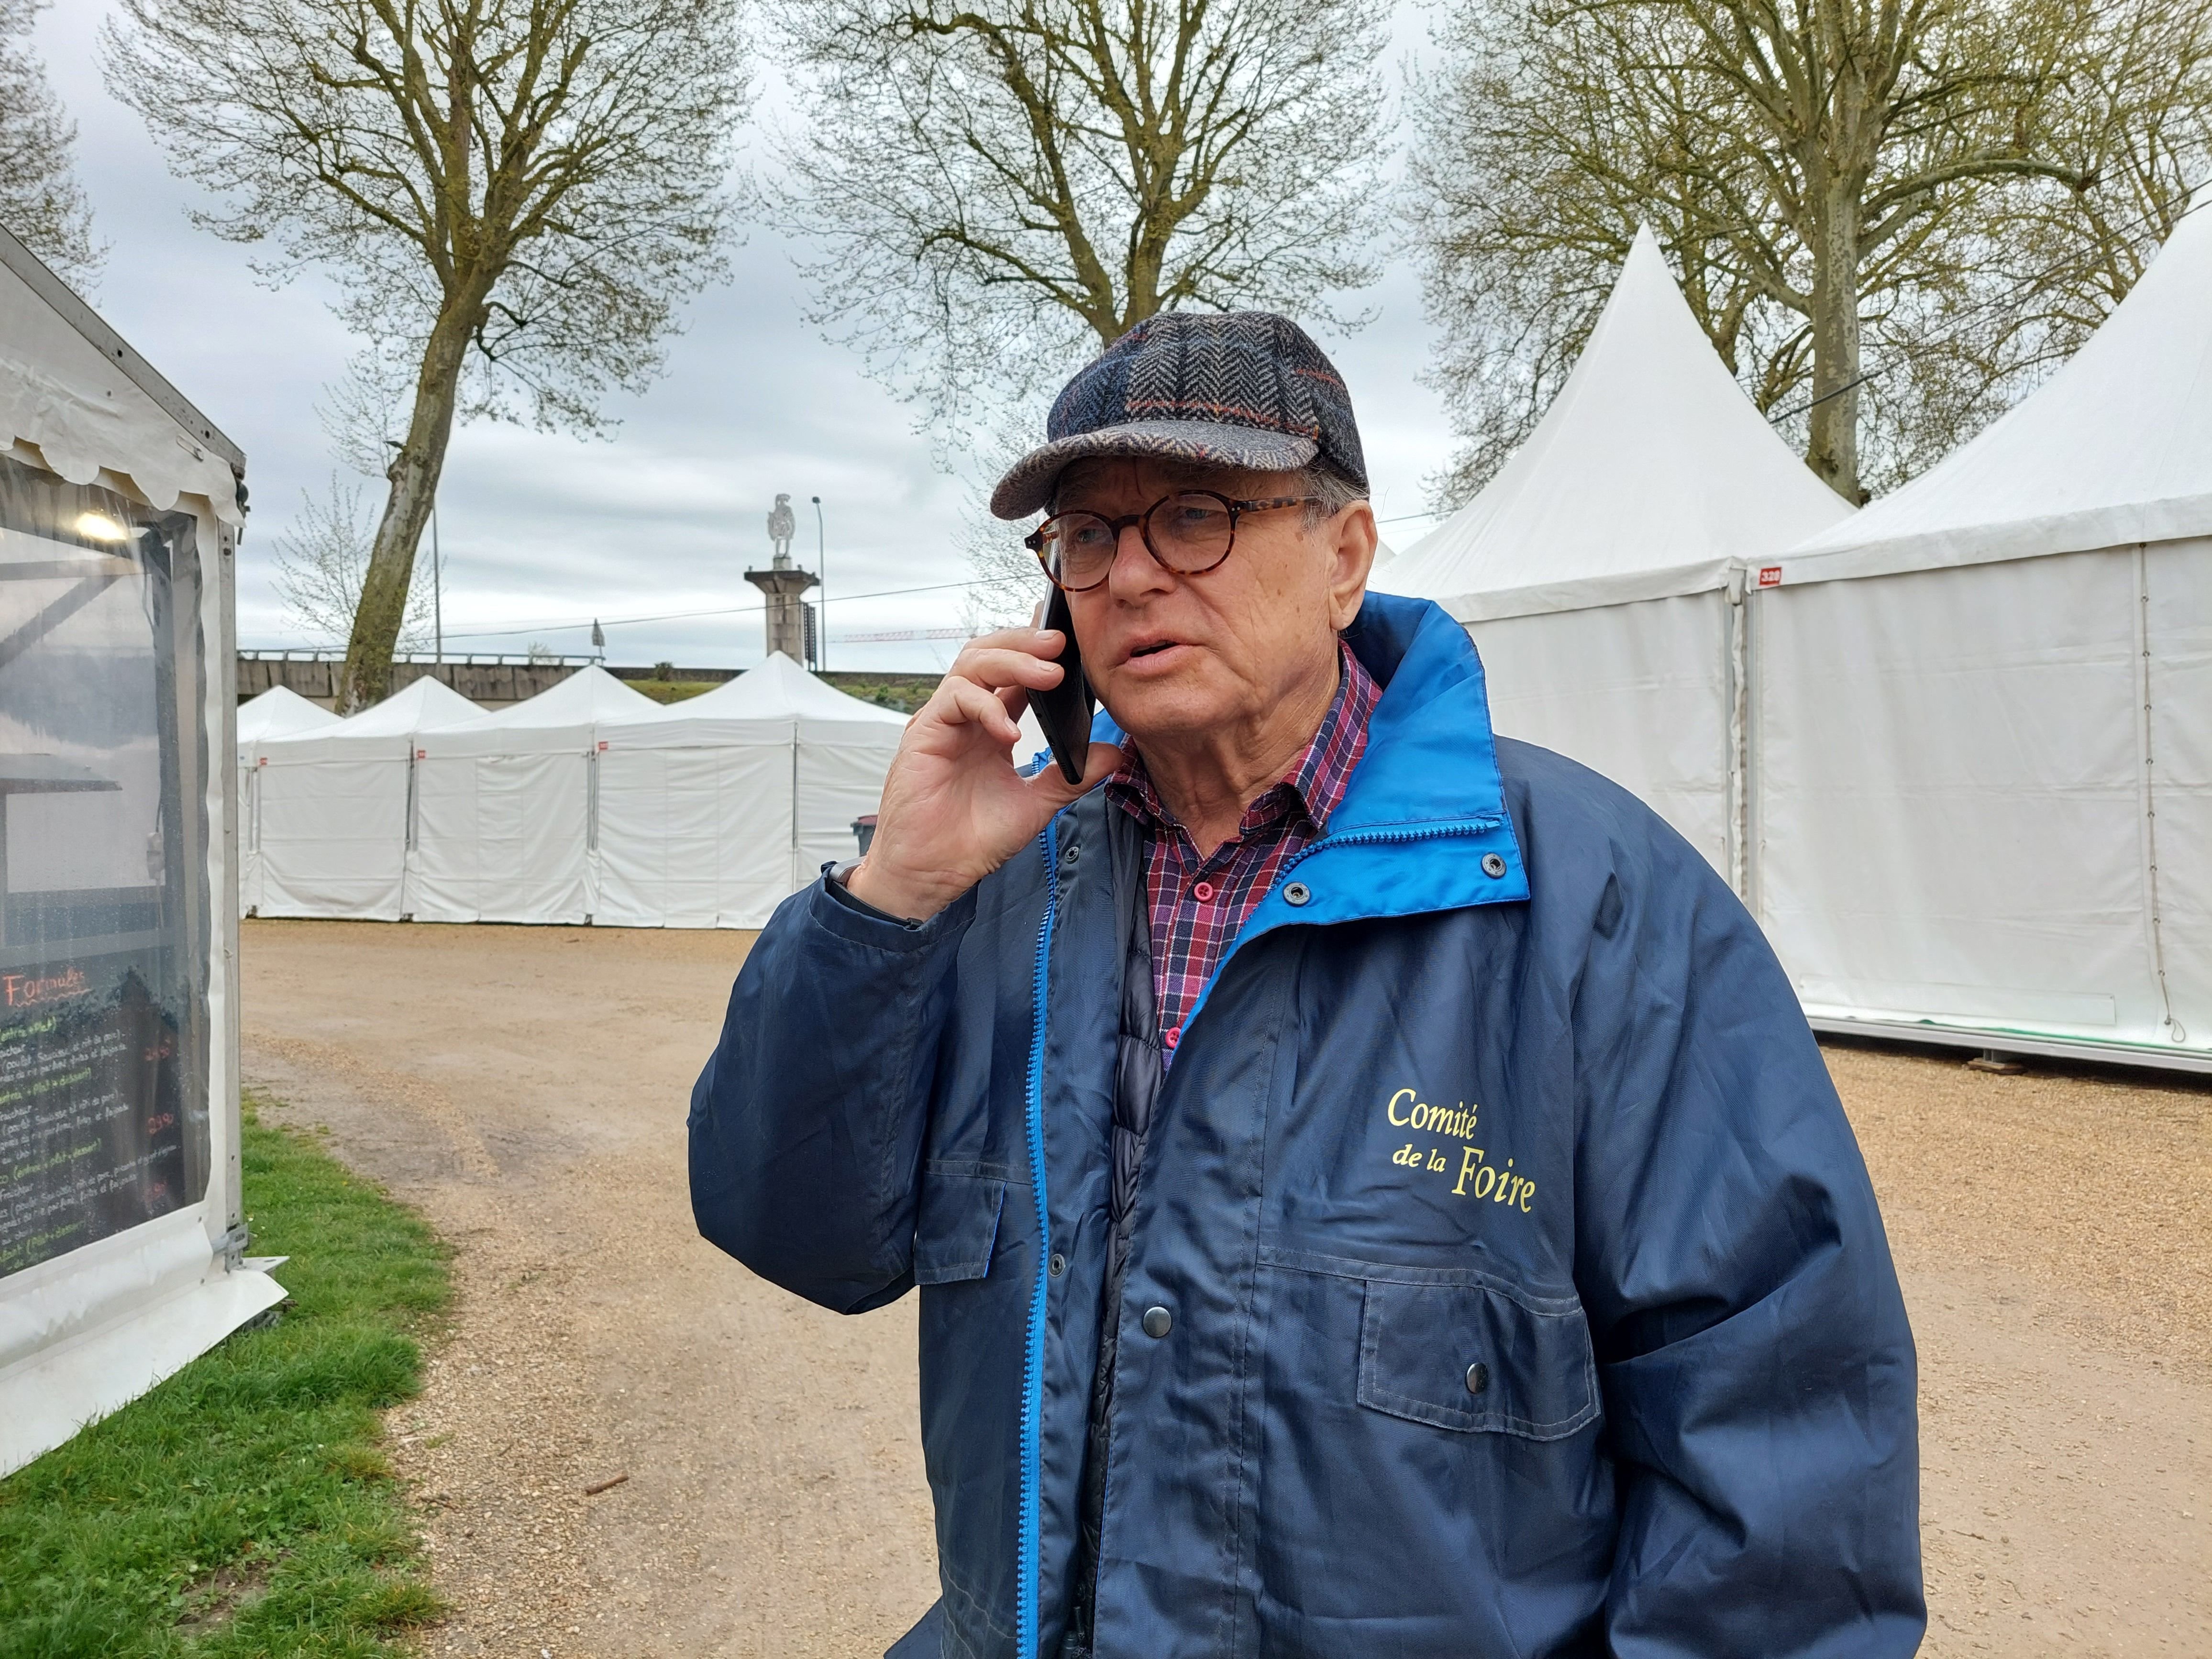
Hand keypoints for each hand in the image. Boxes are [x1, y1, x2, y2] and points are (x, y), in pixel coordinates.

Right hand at [846, 627, 1122, 921]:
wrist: (931, 873)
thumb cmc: (973, 840)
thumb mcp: (1036, 805)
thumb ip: (1071, 777)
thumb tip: (1115, 752)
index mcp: (992, 726)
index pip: (1015, 673)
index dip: (1040, 650)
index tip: (1073, 641)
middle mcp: (966, 716)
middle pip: (990, 653)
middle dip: (1026, 641)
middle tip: (1062, 642)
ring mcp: (944, 720)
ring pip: (972, 664)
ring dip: (1012, 662)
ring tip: (1049, 674)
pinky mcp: (924, 732)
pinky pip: (955, 699)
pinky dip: (987, 708)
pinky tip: (1010, 731)